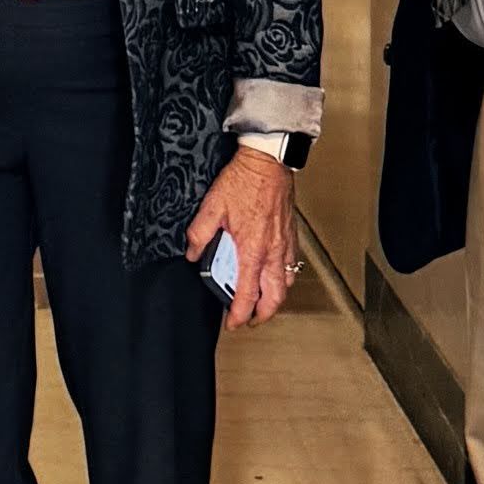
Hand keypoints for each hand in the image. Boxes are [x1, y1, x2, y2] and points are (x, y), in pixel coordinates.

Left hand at [189, 144, 300, 329]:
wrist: (268, 161)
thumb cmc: (245, 180)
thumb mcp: (212, 206)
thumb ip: (199, 233)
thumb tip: (192, 252)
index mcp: (252, 249)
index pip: (247, 294)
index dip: (239, 314)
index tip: (232, 322)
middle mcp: (273, 251)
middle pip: (274, 297)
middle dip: (263, 315)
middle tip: (250, 319)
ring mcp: (285, 244)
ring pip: (286, 283)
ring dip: (275, 298)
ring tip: (262, 302)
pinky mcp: (291, 235)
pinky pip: (292, 265)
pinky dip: (284, 278)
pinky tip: (274, 274)